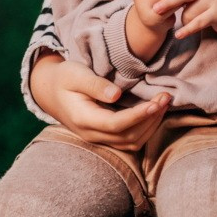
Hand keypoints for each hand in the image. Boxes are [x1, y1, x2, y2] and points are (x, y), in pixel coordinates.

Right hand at [28, 53, 171, 149]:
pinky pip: (130, 140)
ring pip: (131, 143)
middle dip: (151, 118)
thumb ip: (94, 85)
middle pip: (128, 137)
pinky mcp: (105, 137)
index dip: (138, 116)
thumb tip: (116, 95)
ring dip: (151, 125)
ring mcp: (98, 139)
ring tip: (164, 103)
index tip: (156, 102)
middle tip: (166, 97)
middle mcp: (91, 134)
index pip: (116, 124)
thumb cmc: (64, 78)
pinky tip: (154, 111)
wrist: (50, 91)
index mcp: (82, 119)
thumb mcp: (75, 74)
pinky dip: (146, 128)